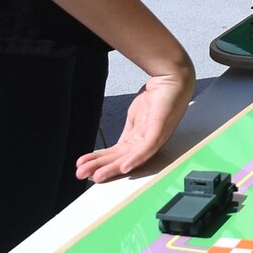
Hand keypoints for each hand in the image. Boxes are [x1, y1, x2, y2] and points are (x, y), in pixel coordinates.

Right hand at [76, 60, 196, 181]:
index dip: (98, 160)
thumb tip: (112, 143)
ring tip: (96, 175)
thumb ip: (127, 131)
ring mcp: (153, 138)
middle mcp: (146, 142)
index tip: (82, 165)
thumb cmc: (158, 97)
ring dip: (111, 167)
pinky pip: (147, 149)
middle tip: (81, 174)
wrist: (171, 78)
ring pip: (129, 158)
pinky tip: (124, 167)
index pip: (116, 154)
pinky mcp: (159, 131)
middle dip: (99, 167)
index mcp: (139, 139)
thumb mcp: (135, 117)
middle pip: (119, 159)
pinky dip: (134, 159)